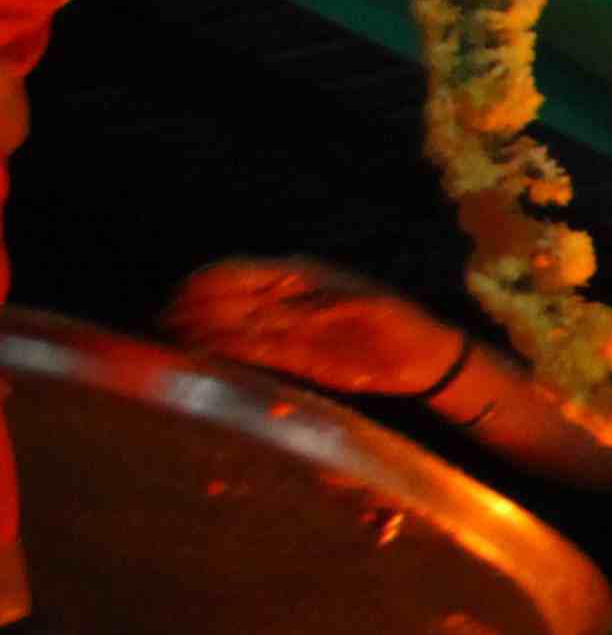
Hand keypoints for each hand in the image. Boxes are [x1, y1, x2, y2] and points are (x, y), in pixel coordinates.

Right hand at [167, 258, 467, 406]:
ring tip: (169, 344)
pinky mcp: (296, 358)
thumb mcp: (375, 308)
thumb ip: (335, 306)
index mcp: (300, 277)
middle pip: (228, 301)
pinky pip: (253, 354)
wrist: (426, 360)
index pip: (241, 273)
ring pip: (234, 328)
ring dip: (202, 334)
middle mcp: (286, 300)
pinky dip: (227, 356)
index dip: (208, 283)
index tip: (180, 297)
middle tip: (162, 327)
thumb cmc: (404, 323)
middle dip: (193, 311)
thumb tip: (300, 308)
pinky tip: (202, 360)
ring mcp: (288, 329)